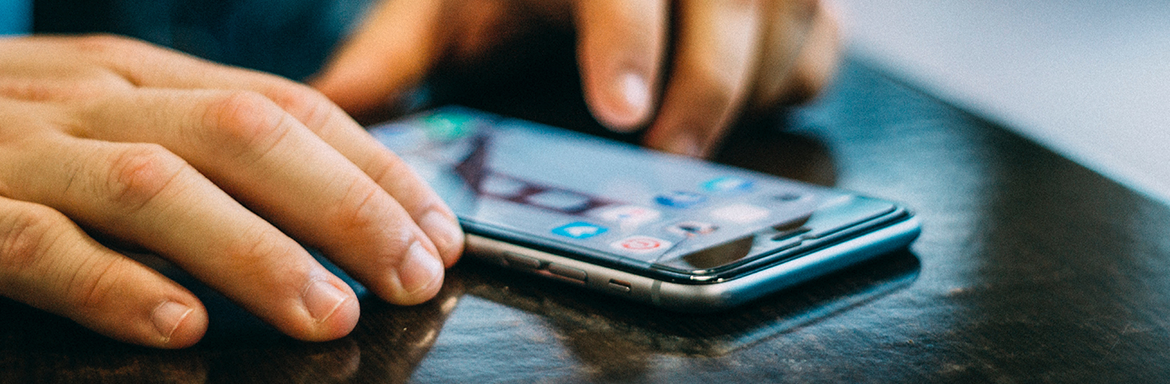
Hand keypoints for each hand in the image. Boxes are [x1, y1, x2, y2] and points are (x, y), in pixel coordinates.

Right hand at [0, 35, 463, 347]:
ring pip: (158, 185)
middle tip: (413, 277)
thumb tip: (337, 204)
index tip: (437, 230)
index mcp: (152, 78)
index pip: (293, 108)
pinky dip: (112, 285)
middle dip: (346, 207)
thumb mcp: (120, 116)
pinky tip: (177, 327)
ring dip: (255, 251)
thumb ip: (209, 145)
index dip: (375, 169)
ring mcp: (29, 151)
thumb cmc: (15, 136)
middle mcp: (102, 100)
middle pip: (248, 135)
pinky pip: (38, 245)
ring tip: (327, 313)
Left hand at [312, 0, 840, 156]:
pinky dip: (786, 84)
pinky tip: (737, 100)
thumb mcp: (451, 5)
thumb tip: (335, 105)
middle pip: (733, 2)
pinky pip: (820, 49)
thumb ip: (397, 50)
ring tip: (689, 133)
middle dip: (707, 86)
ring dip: (747, 88)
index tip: (620, 111)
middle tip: (666, 152)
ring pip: (788, 25)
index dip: (629, 41)